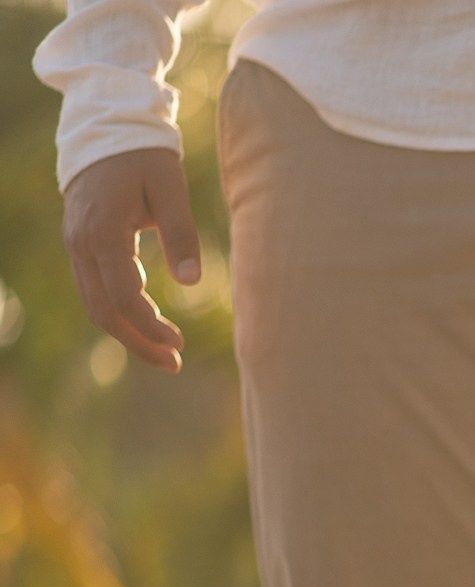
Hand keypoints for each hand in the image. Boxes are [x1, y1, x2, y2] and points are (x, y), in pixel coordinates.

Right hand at [61, 147, 202, 373]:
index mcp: (103, 232)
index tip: (179, 344)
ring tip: (165, 351)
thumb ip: (181, 235)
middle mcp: (81, 243)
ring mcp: (76, 244)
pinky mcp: (81, 244)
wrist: (107, 128)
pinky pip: (95, 289)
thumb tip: (192, 283)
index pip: (123, 297)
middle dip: (138, 341)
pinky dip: (119, 311)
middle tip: (175, 363)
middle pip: (103, 311)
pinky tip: (147, 321)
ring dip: (128, 332)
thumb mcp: (170, 190)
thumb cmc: (145, 157)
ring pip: (94, 303)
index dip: (150, 326)